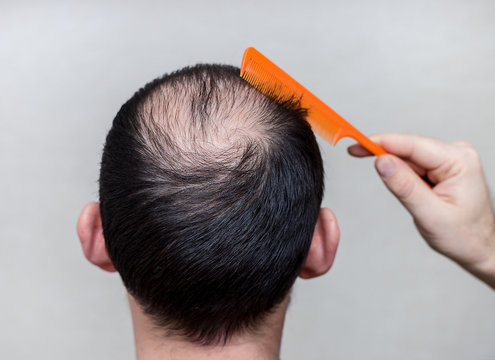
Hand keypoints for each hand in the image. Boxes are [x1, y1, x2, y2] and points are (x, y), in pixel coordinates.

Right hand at [348, 134, 494, 288]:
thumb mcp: (430, 215)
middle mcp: (457, 154)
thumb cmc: (464, 236)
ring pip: (409, 158)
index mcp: (459, 161)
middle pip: (408, 148)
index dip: (380, 142)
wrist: (481, 247)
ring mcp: (451, 159)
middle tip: (356, 154)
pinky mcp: (444, 166)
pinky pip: (415, 164)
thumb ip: (404, 186)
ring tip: (413, 201)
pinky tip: (414, 193)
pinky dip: (404, 176)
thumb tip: (382, 162)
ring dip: (398, 173)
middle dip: (384, 157)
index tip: (357, 143)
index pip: (412, 145)